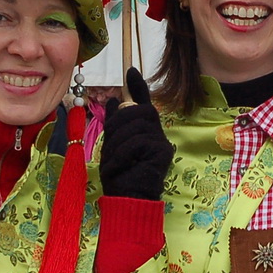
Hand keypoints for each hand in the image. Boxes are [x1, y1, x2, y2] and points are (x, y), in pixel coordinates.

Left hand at [99, 69, 172, 201]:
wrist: (127, 200)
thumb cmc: (120, 176)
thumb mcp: (112, 146)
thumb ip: (116, 125)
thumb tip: (115, 100)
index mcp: (145, 131)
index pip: (144, 103)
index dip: (138, 87)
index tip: (130, 71)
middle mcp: (156, 134)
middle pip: (139, 110)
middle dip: (119, 123)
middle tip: (110, 143)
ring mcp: (161, 143)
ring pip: (136, 126)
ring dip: (118, 143)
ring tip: (115, 162)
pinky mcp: (162, 153)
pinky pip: (137, 142)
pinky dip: (123, 155)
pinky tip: (121, 167)